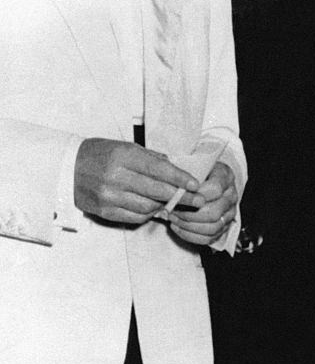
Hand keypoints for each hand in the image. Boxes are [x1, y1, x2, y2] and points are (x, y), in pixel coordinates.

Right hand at [75, 138, 201, 223]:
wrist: (67, 168)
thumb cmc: (100, 154)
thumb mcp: (125, 146)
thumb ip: (151, 157)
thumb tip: (177, 168)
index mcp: (123, 156)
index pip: (158, 169)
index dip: (179, 178)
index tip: (195, 184)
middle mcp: (116, 177)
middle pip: (156, 190)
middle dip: (181, 197)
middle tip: (198, 200)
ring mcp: (109, 196)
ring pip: (147, 206)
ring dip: (164, 205)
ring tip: (173, 202)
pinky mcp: (104, 211)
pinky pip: (135, 216)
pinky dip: (148, 213)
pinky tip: (153, 207)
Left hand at [168, 161, 237, 245]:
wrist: (205, 180)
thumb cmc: (197, 172)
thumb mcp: (194, 165)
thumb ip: (187, 173)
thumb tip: (175, 186)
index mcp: (226, 176)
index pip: (215, 189)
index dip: (196, 195)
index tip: (179, 195)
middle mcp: (231, 196)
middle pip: (214, 213)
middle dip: (189, 214)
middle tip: (172, 210)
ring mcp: (229, 213)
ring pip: (212, 227)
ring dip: (188, 226)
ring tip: (173, 219)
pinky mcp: (224, 226)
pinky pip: (209, 238)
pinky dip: (190, 235)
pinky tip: (178, 227)